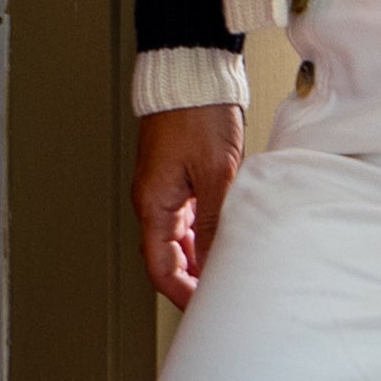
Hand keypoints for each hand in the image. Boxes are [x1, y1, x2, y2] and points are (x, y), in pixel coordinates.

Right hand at [133, 106, 245, 309]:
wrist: (194, 71)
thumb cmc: (197, 112)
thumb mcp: (215, 173)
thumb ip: (213, 222)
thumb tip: (211, 263)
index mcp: (153, 203)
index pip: (160, 267)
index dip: (181, 293)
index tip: (203, 309)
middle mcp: (155, 199)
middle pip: (168, 256)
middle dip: (191, 280)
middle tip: (219, 296)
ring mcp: (167, 187)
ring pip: (180, 238)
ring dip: (200, 257)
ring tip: (227, 271)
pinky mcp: (181, 174)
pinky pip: (189, 216)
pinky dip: (205, 233)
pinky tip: (225, 236)